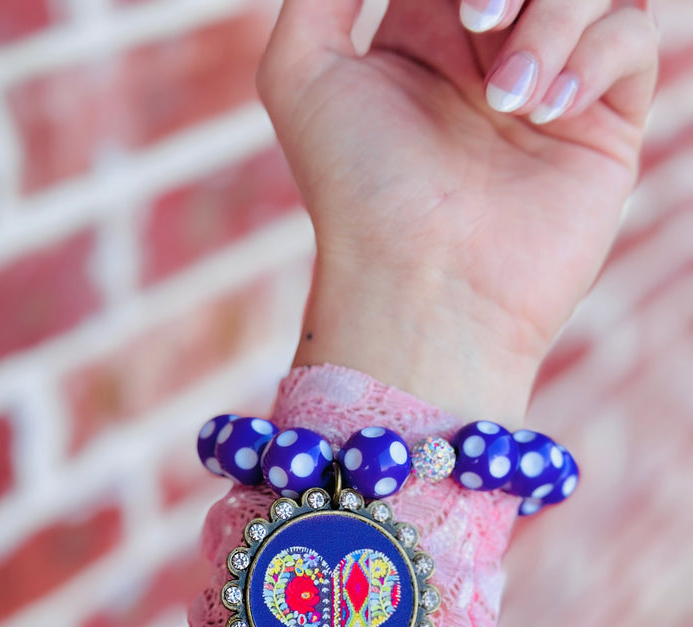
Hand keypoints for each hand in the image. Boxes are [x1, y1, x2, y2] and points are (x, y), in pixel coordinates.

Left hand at [257, 0, 658, 422]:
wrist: (421, 290)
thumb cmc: (356, 191)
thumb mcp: (302, 72)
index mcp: (426, 31)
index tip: (456, 11)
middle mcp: (493, 52)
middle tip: (477, 20)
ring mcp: (553, 85)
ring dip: (552, 17)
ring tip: (505, 100)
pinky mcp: (605, 125)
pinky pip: (634, 37)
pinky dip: (594, 55)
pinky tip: (543, 112)